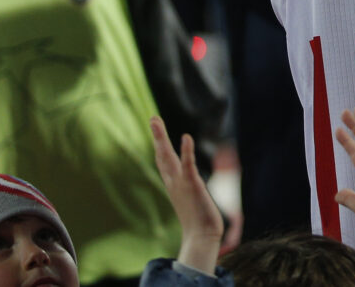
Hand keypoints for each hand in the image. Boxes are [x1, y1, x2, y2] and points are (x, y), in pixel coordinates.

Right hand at [151, 116, 224, 271]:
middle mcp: (173, 181)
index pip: (163, 160)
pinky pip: (188, 164)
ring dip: (161, 138)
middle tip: (152, 118)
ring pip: (168, 156)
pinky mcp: (192, 184)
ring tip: (156, 121)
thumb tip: (187, 184)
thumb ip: (186, 189)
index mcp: (173, 183)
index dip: (159, 143)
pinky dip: (186, 151)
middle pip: (162, 154)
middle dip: (157, 136)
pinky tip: (185, 138)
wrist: (201, 236)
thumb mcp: (189, 198)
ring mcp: (181, 182)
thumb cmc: (197, 219)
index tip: (155, 128)